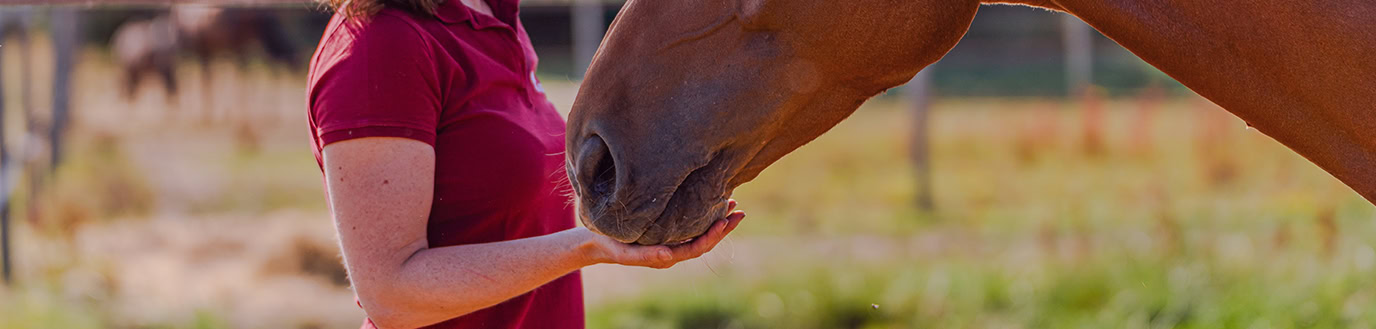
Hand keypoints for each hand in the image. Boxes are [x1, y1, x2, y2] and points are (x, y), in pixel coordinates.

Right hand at [581, 200, 745, 268]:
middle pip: (704, 240)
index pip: (696, 248)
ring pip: (699, 231)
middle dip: (723, 227)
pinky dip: (702, 212)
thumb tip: (670, 257)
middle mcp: (672, 249)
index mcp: (666, 256)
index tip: (725, 221)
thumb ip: (645, 256)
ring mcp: (670, 240)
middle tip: (739, 211)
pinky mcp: (666, 229)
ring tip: (731, 203)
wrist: (594, 241)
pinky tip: (709, 198)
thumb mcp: (623, 250)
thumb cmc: (607, 243)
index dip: (713, 236)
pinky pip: (690, 223)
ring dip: (716, 219)